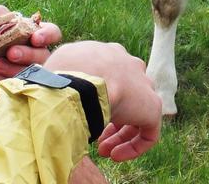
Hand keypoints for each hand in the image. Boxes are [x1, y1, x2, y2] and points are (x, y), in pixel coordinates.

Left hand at [0, 4, 61, 103]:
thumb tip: (12, 19)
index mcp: (29, 32)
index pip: (52, 33)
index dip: (48, 35)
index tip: (35, 39)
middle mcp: (31, 52)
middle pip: (44, 56)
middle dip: (28, 54)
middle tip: (10, 53)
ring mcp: (24, 71)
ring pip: (33, 74)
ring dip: (15, 68)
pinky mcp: (14, 87)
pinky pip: (18, 86)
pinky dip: (4, 78)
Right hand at [44, 41, 160, 161]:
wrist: (80, 81)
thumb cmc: (61, 74)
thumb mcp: (59, 67)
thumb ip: (64, 74)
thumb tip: (55, 85)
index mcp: (109, 54)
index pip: (109, 77)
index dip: (96, 99)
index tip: (83, 114)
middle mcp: (129, 65)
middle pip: (125, 95)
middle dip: (110, 119)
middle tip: (95, 136)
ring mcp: (143, 85)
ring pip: (136, 115)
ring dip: (119, 135)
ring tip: (102, 151)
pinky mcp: (152, 108)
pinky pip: (147, 132)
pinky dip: (132, 146)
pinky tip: (114, 155)